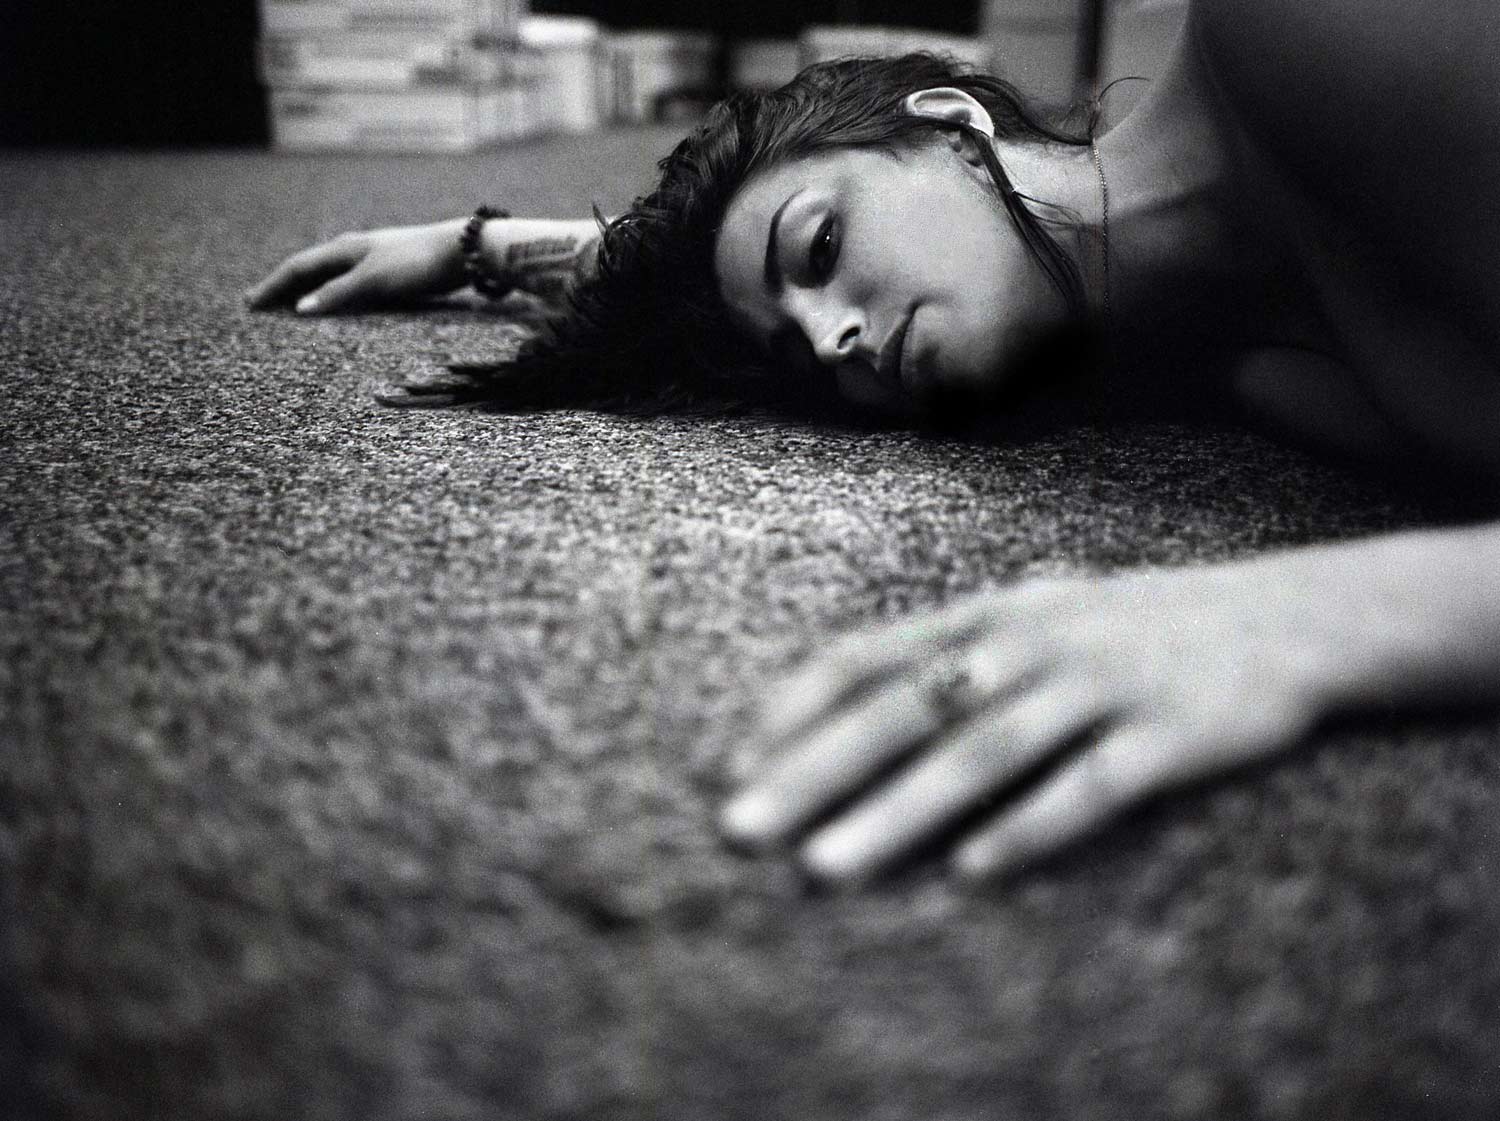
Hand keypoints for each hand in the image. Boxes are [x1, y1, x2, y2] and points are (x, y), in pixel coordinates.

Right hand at [244, 219, 466, 314]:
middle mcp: (353, 251)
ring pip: (327, 276)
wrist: (462, 251)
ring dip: (305, 290)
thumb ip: (338, 294)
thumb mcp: (375, 281)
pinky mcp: (389, 271)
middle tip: (258, 304)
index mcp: (344, 249)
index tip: (250, 304)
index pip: (297, 269)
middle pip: (308, 270)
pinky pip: (348, 283)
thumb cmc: (417, 263)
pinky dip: (330, 294)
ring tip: (288, 306)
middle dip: (282, 287)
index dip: (272, 287)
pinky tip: (334, 303)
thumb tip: (301, 309)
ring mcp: (371, 259)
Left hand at [720, 562, 1327, 885]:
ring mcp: (1100, 686)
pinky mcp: (1167, 736)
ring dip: (898, 813)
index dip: (795, 710)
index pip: (867, 655)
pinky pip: (1089, 788)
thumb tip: (852, 691)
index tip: (735, 766)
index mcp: (989, 613)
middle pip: (907, 710)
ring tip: (829, 865)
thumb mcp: (1040, 610)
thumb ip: (954, 643)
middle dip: (816, 773)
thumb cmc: (1134, 624)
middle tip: (744, 828)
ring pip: (982, 754)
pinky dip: (1030, 828)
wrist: (1287, 618)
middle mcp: (1032, 642)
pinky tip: (975, 871)